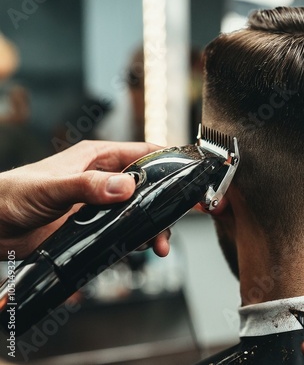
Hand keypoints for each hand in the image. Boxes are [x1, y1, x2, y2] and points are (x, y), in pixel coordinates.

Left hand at [0, 140, 169, 259]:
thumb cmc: (12, 193)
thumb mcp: (53, 186)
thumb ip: (88, 185)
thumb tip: (126, 187)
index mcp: (98, 157)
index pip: (144, 152)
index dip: (169, 162)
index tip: (189, 177)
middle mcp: (104, 179)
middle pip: (148, 187)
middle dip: (165, 203)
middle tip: (176, 220)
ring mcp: (101, 205)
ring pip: (139, 212)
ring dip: (152, 227)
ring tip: (158, 244)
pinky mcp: (94, 227)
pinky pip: (123, 232)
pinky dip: (135, 240)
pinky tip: (140, 249)